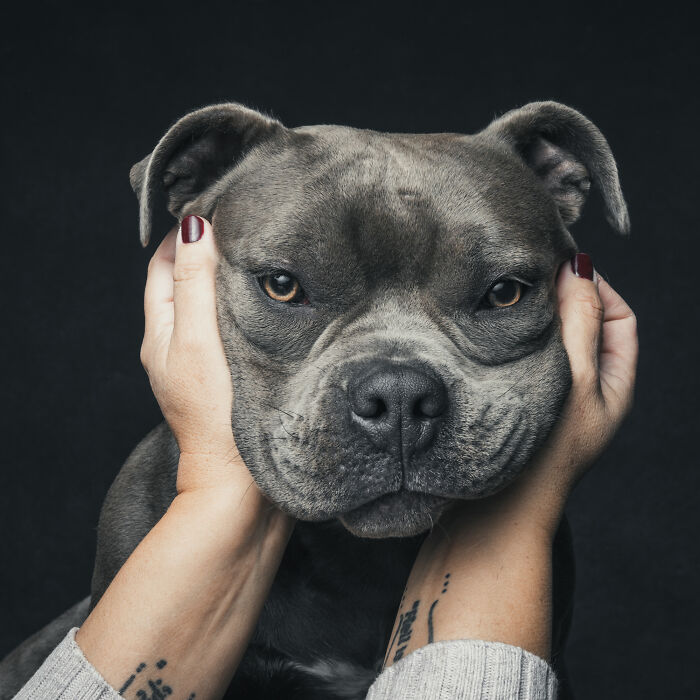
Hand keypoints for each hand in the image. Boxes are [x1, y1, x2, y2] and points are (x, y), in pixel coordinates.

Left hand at [140, 215, 244, 493]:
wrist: (237, 479)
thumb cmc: (214, 412)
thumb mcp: (198, 341)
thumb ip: (196, 285)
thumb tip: (193, 227)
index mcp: (162, 331)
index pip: (165, 266)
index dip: (184, 235)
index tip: (214, 208)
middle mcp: (177, 342)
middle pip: (185, 281)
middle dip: (207, 250)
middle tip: (242, 224)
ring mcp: (202, 359)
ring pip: (209, 303)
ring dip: (227, 277)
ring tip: (258, 253)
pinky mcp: (227, 373)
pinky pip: (229, 325)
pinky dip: (242, 304)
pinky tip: (268, 299)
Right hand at [487, 253, 638, 533]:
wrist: (501, 508)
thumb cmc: (547, 451)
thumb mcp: (574, 380)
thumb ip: (579, 322)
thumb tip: (579, 268)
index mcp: (615, 382)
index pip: (619, 317)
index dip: (597, 287)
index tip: (563, 267)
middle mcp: (587, 386)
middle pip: (585, 325)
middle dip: (563, 298)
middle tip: (530, 278)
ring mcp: (553, 393)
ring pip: (551, 340)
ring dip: (534, 318)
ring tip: (508, 302)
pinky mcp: (522, 399)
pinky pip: (525, 356)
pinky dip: (514, 339)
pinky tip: (491, 333)